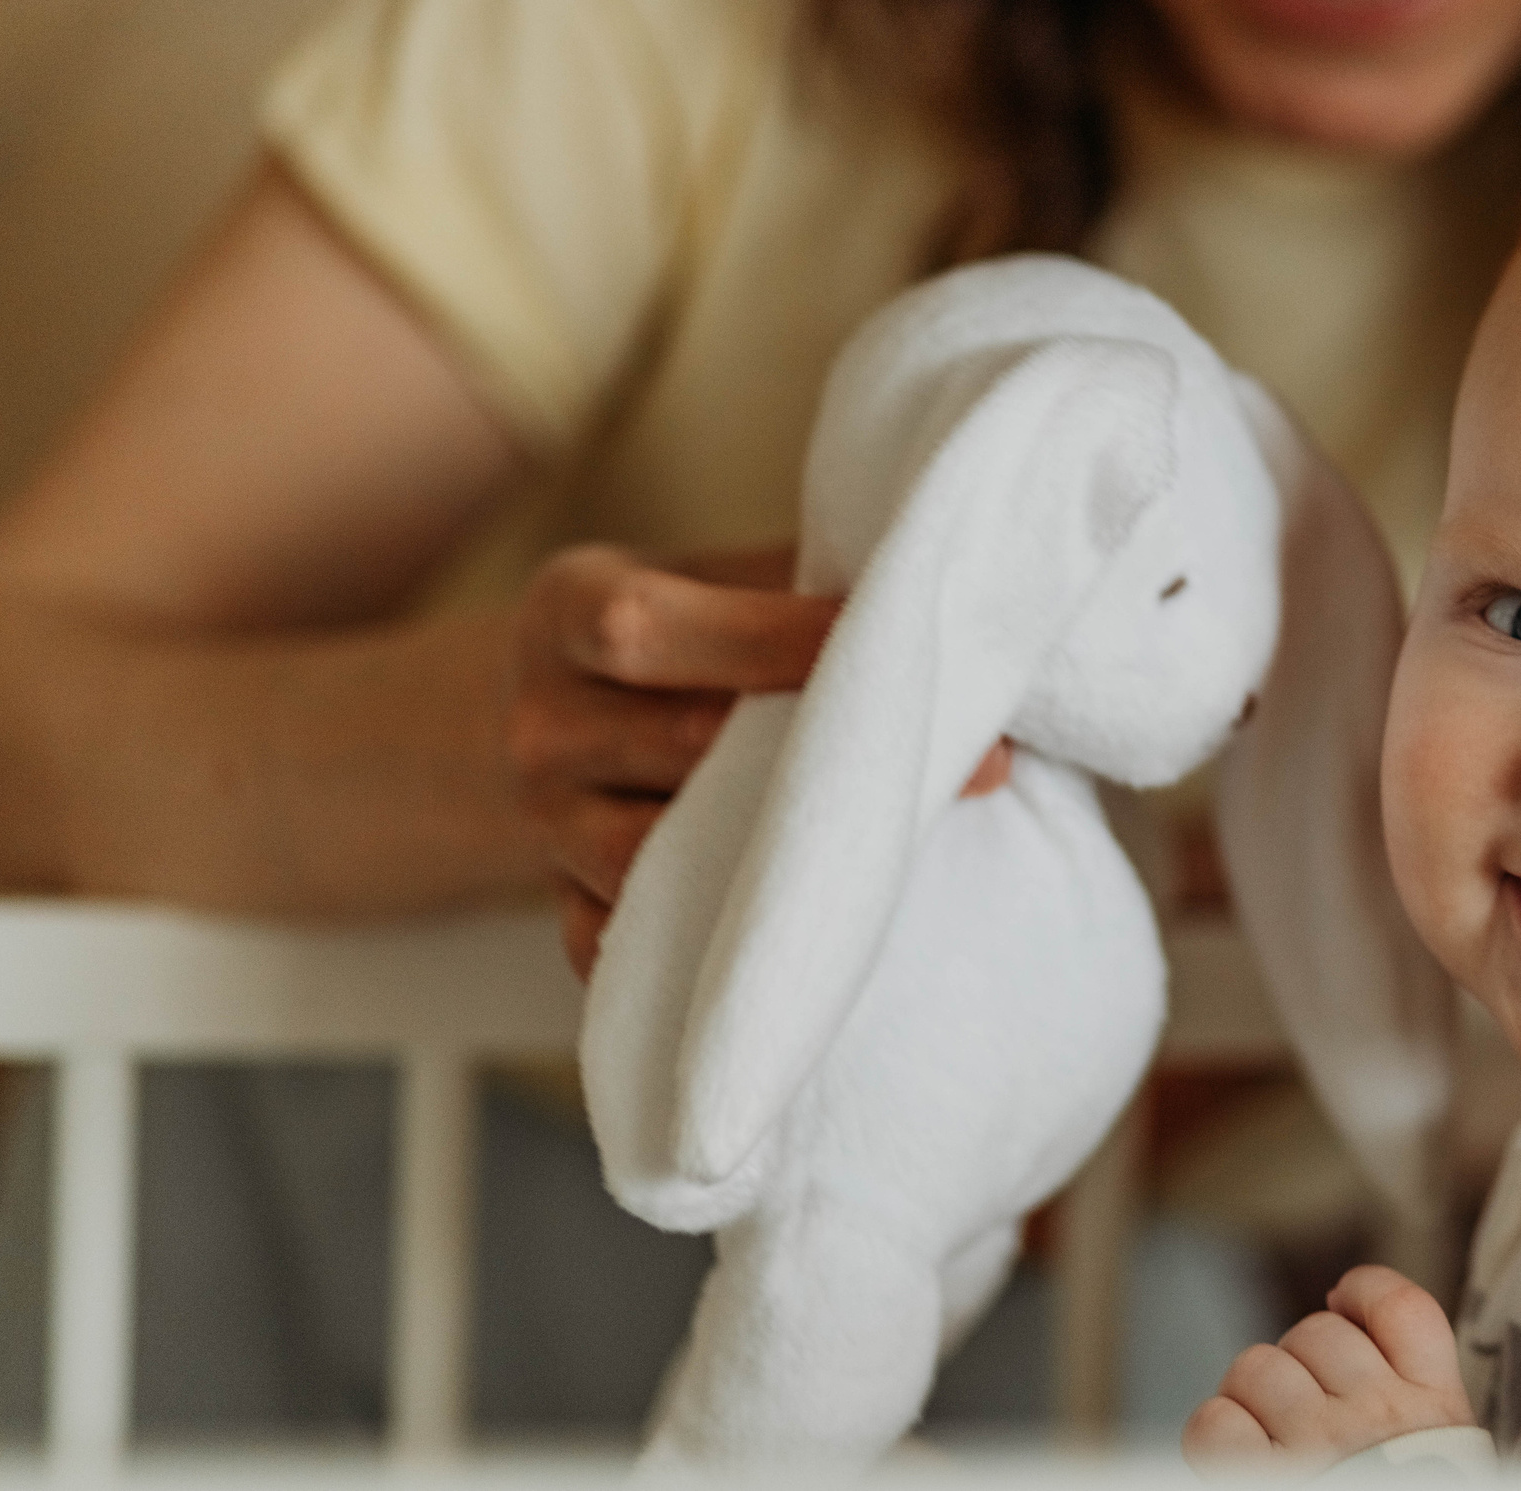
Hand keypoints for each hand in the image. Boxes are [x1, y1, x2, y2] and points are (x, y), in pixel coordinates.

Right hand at [505, 542, 1010, 978]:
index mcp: (566, 611)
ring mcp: (547, 829)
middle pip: (679, 746)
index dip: (776, 639)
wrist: (577, 707)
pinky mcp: (569, 910)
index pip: (644, 628)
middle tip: (981, 762)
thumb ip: (807, 584)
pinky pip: (639, 945)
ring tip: (913, 843)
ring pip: (662, 860)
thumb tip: (954, 609)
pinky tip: (820, 924)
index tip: (901, 646)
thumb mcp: (724, 576)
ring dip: (791, 859)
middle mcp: (539, 724)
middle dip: (830, 756)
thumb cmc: (692, 628)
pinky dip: (724, 945)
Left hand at [1184, 1266, 1473, 1475]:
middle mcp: (1381, 1416)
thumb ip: (1415, 1398)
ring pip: (1257, 1366)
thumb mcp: (1447, 1457)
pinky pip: (1216, 1421)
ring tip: (1271, 1441)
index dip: (1362, 1293)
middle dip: (1300, 1364)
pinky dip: (1215, 1435)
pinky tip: (1238, 1457)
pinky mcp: (1267, 1483)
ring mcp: (1322, 1445)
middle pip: (1317, 1332)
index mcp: (1437, 1411)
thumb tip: (1346, 1309)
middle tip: (1307, 1414)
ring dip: (1252, 1398)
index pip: (1401, 1306)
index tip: (1343, 1303)